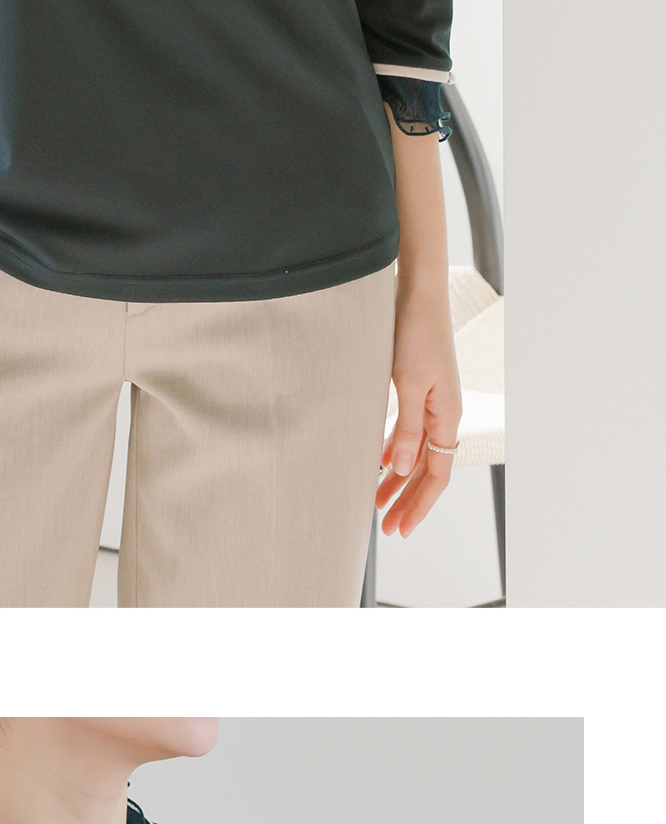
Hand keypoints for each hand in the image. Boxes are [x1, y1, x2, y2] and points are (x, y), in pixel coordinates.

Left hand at [376, 281, 462, 537]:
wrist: (418, 293)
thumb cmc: (415, 333)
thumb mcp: (409, 384)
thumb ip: (406, 428)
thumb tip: (402, 470)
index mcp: (446, 416)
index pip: (437, 474)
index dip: (419, 504)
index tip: (401, 529)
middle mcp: (443, 414)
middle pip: (428, 469)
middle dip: (408, 500)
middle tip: (387, 529)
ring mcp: (431, 403)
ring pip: (417, 453)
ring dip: (398, 479)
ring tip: (377, 502)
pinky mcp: (418, 390)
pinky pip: (409, 433)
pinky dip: (394, 451)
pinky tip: (378, 462)